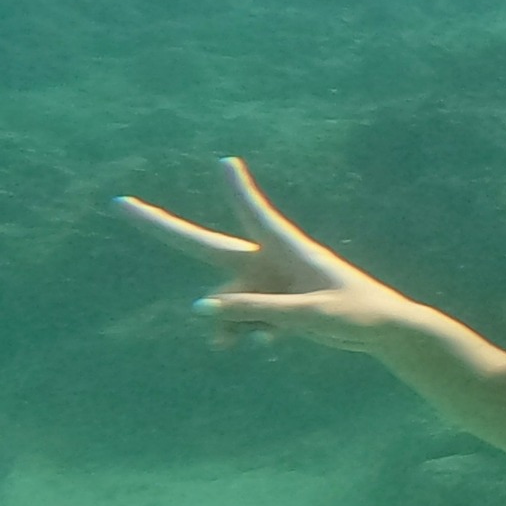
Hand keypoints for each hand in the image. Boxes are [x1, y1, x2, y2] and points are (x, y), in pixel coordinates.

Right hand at [113, 158, 415, 352]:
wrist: (384, 332)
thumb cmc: (354, 315)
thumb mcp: (304, 316)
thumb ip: (254, 311)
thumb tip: (201, 306)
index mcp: (285, 250)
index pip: (254, 214)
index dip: (237, 189)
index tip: (226, 161)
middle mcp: (267, 262)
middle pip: (205, 246)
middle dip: (162, 228)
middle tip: (120, 203)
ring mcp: (266, 282)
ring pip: (224, 303)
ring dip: (228, 324)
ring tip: (249, 340)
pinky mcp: (272, 302)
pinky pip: (242, 319)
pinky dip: (246, 333)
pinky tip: (270, 344)